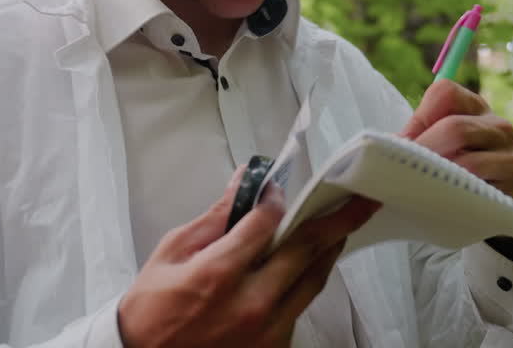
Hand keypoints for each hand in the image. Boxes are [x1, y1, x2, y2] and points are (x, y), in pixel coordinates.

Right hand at [118, 166, 380, 347]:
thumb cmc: (151, 309)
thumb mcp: (172, 252)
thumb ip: (215, 217)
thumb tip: (244, 182)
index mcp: (218, 274)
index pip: (266, 223)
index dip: (276, 199)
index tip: (277, 190)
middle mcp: (249, 303)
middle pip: (305, 250)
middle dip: (336, 219)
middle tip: (360, 198)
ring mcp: (266, 330)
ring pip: (312, 280)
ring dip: (330, 250)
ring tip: (343, 226)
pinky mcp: (273, 347)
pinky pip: (300, 307)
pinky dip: (306, 282)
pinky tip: (307, 265)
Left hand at [401, 80, 512, 208]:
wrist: (501, 198)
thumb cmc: (460, 166)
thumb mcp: (441, 145)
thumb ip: (419, 137)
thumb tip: (385, 145)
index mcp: (473, 106)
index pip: (445, 91)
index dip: (419, 117)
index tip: (402, 144)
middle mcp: (496, 124)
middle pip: (455, 127)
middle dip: (423, 149)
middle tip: (402, 169)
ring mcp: (509, 152)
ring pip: (469, 161)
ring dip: (438, 172)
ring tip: (419, 184)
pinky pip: (479, 183)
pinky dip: (455, 190)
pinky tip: (441, 198)